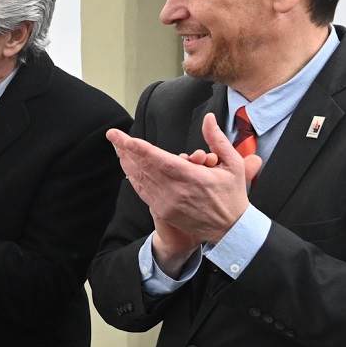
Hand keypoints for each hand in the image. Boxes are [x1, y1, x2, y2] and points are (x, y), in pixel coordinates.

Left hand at [107, 114, 252, 266]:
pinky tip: (126, 165)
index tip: (126, 139)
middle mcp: (177, 191)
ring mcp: (168, 203)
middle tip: (112, 134)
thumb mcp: (233, 164)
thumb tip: (208, 118)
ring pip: (141, 179)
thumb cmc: (233, 194)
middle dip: (126, 149)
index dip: (142, 149)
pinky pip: (143, 191)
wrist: (230, 228)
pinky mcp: (163, 211)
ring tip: (115, 145)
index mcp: (193, 178)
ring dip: (126, 161)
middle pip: (145, 167)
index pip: (162, 161)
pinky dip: (133, 177)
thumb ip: (217, 139)